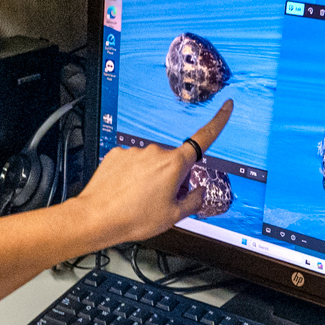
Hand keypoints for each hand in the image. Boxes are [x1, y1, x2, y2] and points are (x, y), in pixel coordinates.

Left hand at [71, 99, 232, 244]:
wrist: (97, 217)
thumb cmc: (134, 218)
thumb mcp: (173, 216)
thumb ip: (193, 201)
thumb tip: (198, 192)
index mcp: (175, 164)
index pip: (204, 138)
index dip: (218, 121)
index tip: (226, 106)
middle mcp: (156, 152)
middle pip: (175, 161)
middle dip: (173, 177)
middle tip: (160, 200)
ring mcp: (135, 151)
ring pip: (152, 163)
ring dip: (151, 177)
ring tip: (138, 199)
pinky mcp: (118, 154)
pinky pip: (133, 163)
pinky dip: (133, 175)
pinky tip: (126, 191)